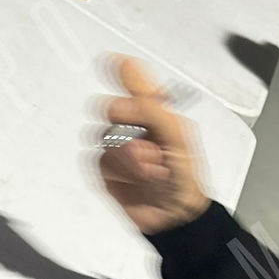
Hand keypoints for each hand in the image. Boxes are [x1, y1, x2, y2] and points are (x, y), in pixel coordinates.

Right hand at [99, 57, 209, 235]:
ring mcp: (116, 147)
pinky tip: (134, 180)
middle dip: (127, 128)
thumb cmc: (184, 178)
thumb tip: (126, 91)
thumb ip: (152, 109)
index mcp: (154, 113)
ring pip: (101, 137)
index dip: (121, 71)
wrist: (174, 216)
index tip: (111, 62)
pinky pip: (95, 160)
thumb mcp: (178, 136)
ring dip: (127, 157)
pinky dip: (117, 172)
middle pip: (109, 108)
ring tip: (148, 171)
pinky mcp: (105, 169)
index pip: (133, 83)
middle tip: (148, 146)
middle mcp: (133, 126)